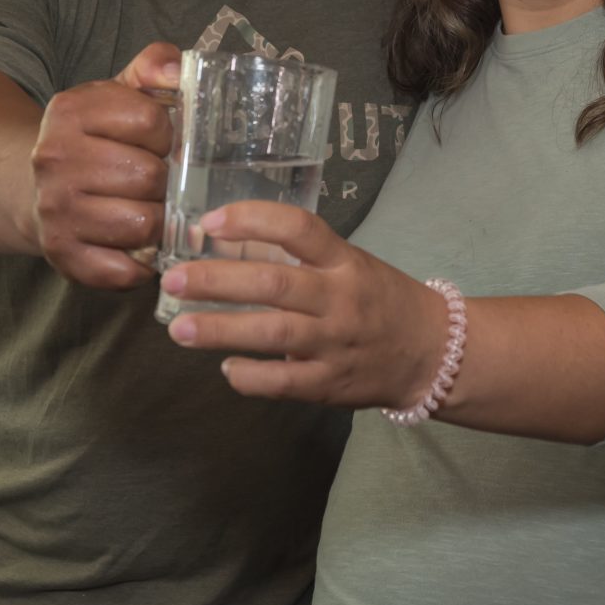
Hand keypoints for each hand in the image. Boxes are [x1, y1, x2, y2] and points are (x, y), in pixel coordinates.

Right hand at [29, 43, 179, 289]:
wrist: (32, 187)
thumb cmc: (94, 140)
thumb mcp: (118, 93)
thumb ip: (154, 67)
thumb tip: (178, 71)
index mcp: (70, 111)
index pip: (151, 121)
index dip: (167, 135)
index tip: (158, 143)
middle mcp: (53, 158)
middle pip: (150, 176)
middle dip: (165, 181)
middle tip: (157, 182)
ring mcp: (54, 209)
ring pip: (143, 224)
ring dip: (157, 221)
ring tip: (149, 210)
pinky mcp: (60, 254)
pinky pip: (122, 270)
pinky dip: (139, 264)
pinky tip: (135, 245)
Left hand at [162, 202, 448, 409]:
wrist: (431, 352)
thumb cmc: (379, 299)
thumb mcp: (349, 264)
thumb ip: (299, 258)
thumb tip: (225, 247)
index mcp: (344, 261)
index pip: (299, 228)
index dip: (252, 220)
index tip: (210, 223)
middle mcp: (340, 298)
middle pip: (274, 284)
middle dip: (216, 281)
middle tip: (172, 280)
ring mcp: (336, 343)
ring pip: (273, 334)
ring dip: (220, 330)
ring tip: (179, 329)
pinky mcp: (332, 384)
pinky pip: (284, 382)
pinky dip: (250, 376)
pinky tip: (226, 368)